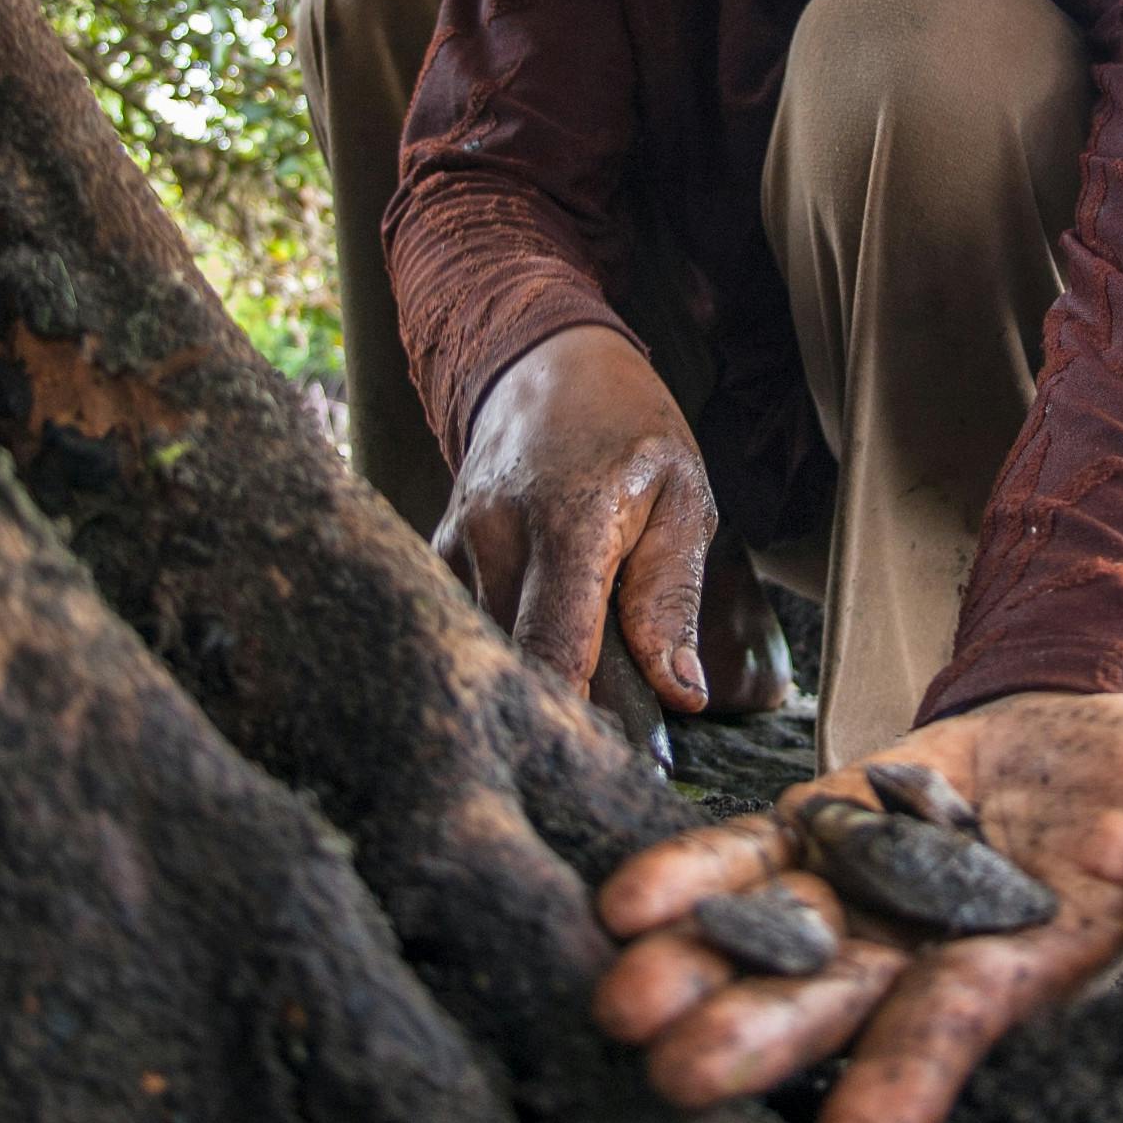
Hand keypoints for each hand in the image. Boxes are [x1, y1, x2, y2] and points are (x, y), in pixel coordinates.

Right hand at [435, 324, 717, 711]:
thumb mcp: (684, 499)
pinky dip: (496, 649)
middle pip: (514, 662)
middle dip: (557, 711)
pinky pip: (463, 623)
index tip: (606, 763)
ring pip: (486, 649)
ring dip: (529, 678)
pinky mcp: (439, 551)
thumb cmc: (631, 429)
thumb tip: (681, 694)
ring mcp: (457, 542)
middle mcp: (497, 534)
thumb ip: (672, 598)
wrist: (547, 360)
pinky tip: (530, 655)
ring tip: (576, 697)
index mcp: (569, 521)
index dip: (575, 717)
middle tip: (604, 748)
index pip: (554, 647)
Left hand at [591, 692, 1122, 1122]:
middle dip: (761, 1037)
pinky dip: (689, 876)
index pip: (956, 1032)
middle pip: (836, 1002)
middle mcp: (925, 954)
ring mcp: (862, 893)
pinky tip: (627, 903)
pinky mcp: (819, 827)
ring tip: (622, 999)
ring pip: (770, 939)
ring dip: (697, 967)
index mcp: (1023, 972)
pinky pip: (745, 856)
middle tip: (680, 1076)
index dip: (905, 1085)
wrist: (1084, 730)